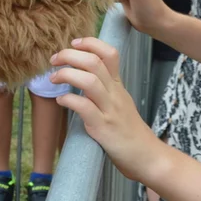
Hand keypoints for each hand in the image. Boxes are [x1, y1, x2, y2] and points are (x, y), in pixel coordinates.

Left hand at [50, 37, 161, 181]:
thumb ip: (105, 90)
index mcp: (119, 86)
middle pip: (94, 62)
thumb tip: (82, 78)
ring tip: (54, 78)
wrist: (147, 156)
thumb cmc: (129, 131)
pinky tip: (61, 101)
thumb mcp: (120, 103)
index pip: (109, 54)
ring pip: (90, 81)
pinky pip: (85, 108)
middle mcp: (115, 94)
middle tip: (54, 59)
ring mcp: (110, 110)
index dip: (90, 43)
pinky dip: (69, 100)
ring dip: (67, 74)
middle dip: (70, 55)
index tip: (74, 43)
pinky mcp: (104, 128)